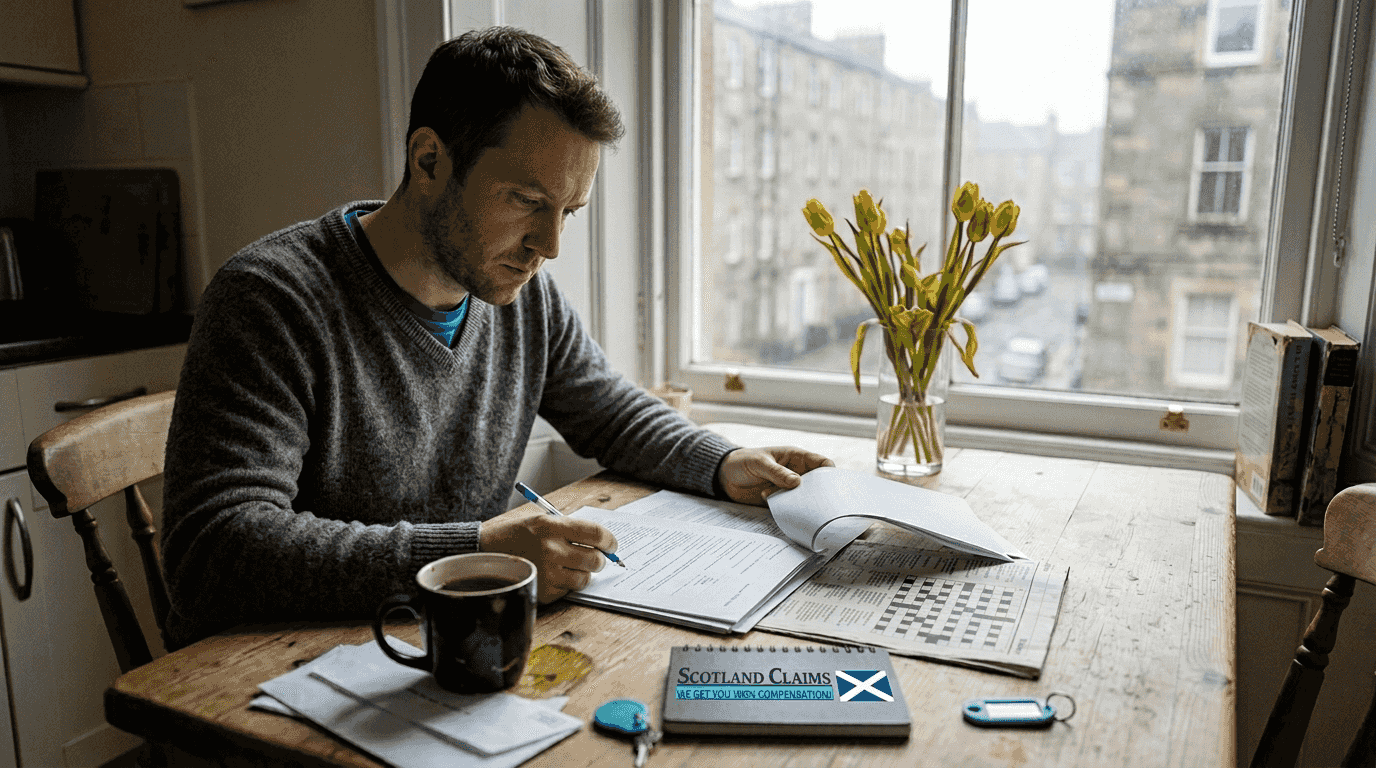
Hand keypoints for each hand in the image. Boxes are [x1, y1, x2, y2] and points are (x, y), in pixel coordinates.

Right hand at [478, 507, 618, 602]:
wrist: (485, 554)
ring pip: (585, 578)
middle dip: (599, 560)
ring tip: (572, 567)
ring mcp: (546, 572)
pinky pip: (568, 590)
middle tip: (595, 558)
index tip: (612, 545)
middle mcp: (550, 549)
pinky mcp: (542, 591)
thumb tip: (601, 541)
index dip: (609, 540)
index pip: (594, 533)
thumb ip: (569, 528)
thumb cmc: (517, 535)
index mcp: (551, 527)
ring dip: (583, 574)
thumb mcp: (541, 521)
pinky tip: (554, 575)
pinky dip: (566, 584)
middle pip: (595, 559)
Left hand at [716, 446, 834, 505]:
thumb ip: (777, 472)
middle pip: (817, 483)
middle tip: (818, 502)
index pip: (820, 462)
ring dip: (802, 503)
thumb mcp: (759, 463)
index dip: (829, 472)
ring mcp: (788, 488)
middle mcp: (796, 473)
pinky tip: (785, 513)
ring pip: (805, 497)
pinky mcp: (780, 501)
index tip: (831, 484)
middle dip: (819, 492)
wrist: (725, 477)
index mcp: (795, 457)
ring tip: (798, 509)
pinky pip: (791, 507)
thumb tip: (797, 483)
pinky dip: (790, 511)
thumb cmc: (743, 461)